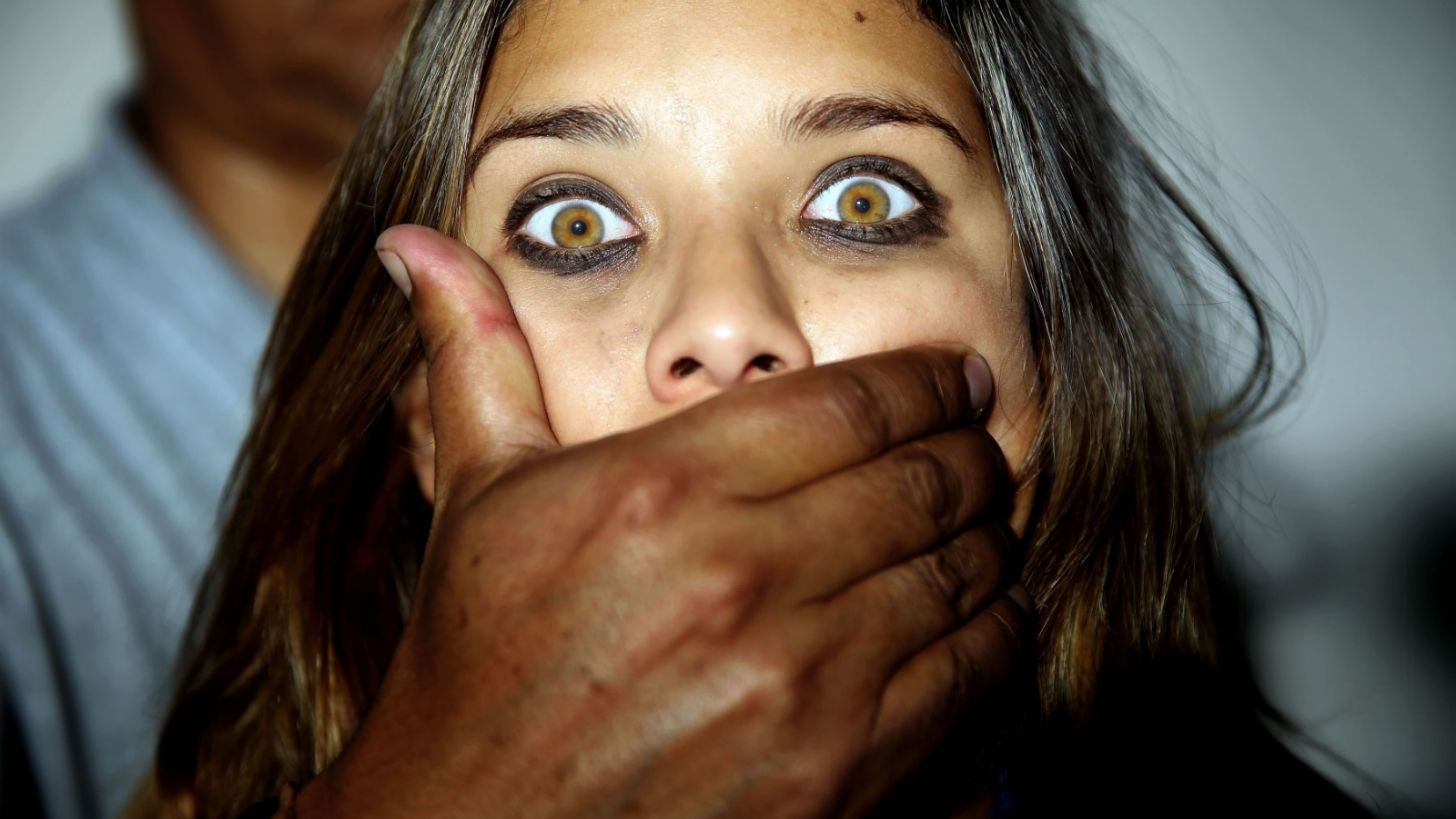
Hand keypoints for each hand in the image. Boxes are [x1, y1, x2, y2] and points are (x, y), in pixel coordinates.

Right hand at [298, 225, 1031, 818]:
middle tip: (976, 446)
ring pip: (959, 571)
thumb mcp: (477, 502)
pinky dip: (993, 633)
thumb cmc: (477, 664)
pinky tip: (976, 616)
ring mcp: (795, 679)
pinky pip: (967, 674)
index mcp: (660, 489)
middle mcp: (740, 574)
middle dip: (968, 453)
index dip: (927, 381)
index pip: (853, 401)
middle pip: (924, 479)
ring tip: (978, 522)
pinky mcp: (835, 771)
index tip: (954, 378)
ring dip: (986, 538)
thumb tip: (416, 244)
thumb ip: (478, 360)